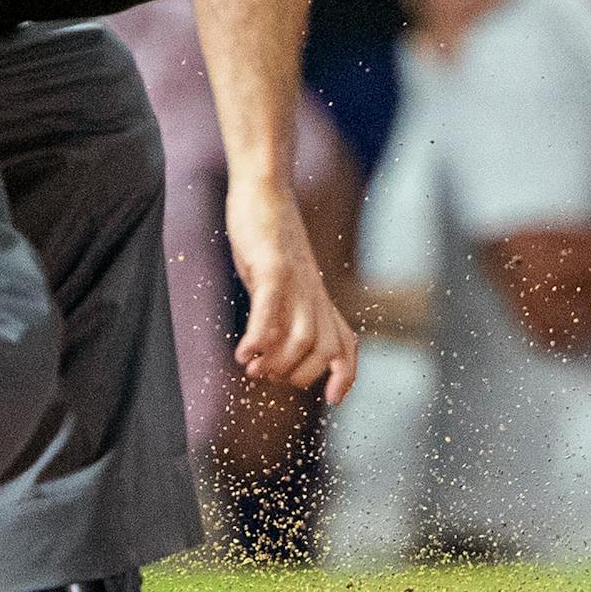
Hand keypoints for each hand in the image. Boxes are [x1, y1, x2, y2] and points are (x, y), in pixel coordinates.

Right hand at [225, 177, 357, 403]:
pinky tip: (243, 354)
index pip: (347, 344)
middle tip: (266, 375)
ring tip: (253, 368)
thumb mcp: (282, 282)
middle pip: (326, 349)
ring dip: (278, 363)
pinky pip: (273, 309)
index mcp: (320, 300)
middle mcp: (315, 294)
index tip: (333, 399)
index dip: (345, 374)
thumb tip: (269, 350)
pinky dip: (260, 337)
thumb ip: (283, 312)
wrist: (265, 192)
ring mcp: (297, 280)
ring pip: (304, 336)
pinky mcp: (274, 266)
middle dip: (298, 375)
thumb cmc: (268, 240)